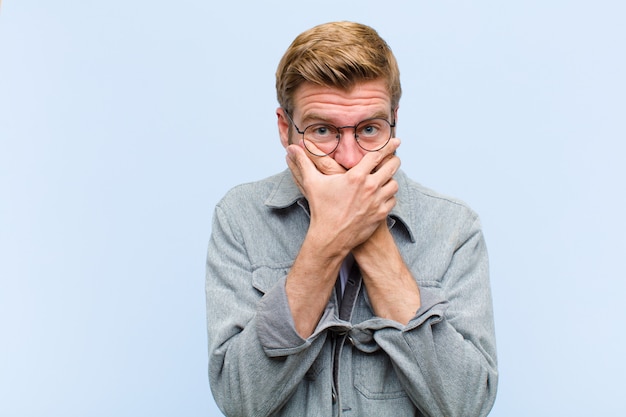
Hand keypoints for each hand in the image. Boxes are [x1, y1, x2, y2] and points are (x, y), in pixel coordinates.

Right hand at [285, 138, 400, 256]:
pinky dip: (389, 196)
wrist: (330, 237)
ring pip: (394, 184)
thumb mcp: (311, 183)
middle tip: (394, 158)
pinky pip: (392, 200)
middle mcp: (370, 187)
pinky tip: (384, 194)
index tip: (395, 141)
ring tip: (387, 177)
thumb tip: (291, 147)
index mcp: (356, 176)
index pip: (377, 155)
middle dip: (394, 160)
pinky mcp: (381, 214)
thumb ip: (303, 162)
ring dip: (391, 179)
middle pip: (392, 166)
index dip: (388, 146)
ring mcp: (377, 201)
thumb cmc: (321, 209)